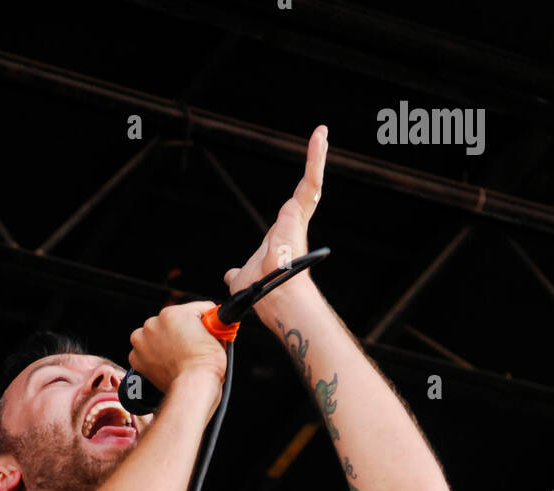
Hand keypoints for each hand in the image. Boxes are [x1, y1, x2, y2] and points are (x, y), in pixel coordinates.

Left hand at [128, 301, 227, 401]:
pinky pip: (145, 353)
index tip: (204, 328)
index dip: (200, 321)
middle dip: (180, 332)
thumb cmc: (205, 364)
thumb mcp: (217, 334)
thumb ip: (209, 322)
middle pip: (170, 323)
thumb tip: (209, 321)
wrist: (193, 387)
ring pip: (155, 336)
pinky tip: (167, 363)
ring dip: (164, 342)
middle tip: (192, 346)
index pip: (190, 310)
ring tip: (178, 356)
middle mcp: (153, 324)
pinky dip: (154, 357)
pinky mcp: (136, 358)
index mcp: (172, 313)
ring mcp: (142, 341)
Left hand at [224, 125, 327, 318]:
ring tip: (322, 133)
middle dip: (314, 168)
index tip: (302, 187)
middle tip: (320, 145)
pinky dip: (315, 158)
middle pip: (306, 192)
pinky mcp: (299, 210)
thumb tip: (230, 276)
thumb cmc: (261, 291)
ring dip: (317, 156)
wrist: (270, 294)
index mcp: (283, 237)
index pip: (292, 212)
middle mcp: (294, 225)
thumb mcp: (243, 276)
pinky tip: (320, 136)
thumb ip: (238, 273)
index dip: (297, 200)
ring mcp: (298, 217)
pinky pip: (310, 179)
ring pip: (311, 182)